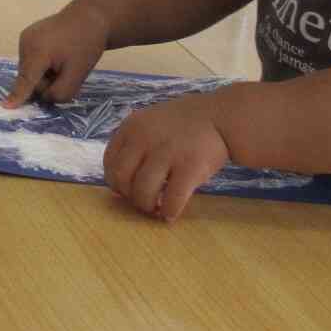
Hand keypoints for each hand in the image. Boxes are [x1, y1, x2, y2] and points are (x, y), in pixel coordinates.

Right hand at [8, 4, 108, 105]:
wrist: (89, 17)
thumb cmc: (86, 45)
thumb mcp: (79, 74)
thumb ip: (60, 91)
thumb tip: (44, 98)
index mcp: (38, 52)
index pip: (27, 80)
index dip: (17, 95)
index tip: (5, 107)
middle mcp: (26, 43)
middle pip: (30, 78)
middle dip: (46, 82)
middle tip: (67, 72)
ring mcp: (24, 38)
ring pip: (30, 70)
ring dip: (45, 74)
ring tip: (63, 61)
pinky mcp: (26, 36)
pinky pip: (30, 60)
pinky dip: (42, 64)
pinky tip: (56, 54)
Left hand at [103, 94, 231, 221]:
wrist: (221, 117)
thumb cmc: (183, 125)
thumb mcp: (150, 123)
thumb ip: (133, 147)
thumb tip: (119, 188)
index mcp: (131, 126)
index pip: (109, 163)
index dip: (116, 182)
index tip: (128, 190)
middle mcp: (144, 138)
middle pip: (121, 179)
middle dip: (129, 196)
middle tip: (144, 201)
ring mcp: (167, 152)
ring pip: (143, 192)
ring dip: (148, 207)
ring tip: (157, 208)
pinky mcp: (190, 167)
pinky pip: (172, 200)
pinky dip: (169, 212)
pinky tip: (171, 214)